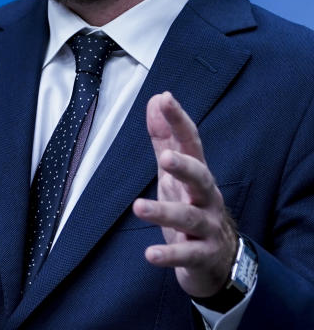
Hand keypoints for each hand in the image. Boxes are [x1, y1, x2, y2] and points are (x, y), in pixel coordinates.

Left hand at [133, 91, 237, 297]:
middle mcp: (206, 198)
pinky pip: (187, 254)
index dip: (179, 121)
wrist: (218, 260)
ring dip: (163, 211)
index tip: (165, 98)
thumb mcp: (175, 172)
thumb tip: (155, 99)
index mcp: (197, 175)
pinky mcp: (202, 254)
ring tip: (138, 207)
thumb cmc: (192, 207)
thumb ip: (164, 138)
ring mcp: (207, 227)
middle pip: (200, 178)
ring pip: (189, 217)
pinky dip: (170, 254)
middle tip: (165, 158)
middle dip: (185, 167)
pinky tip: (151, 254)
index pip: (190, 143)